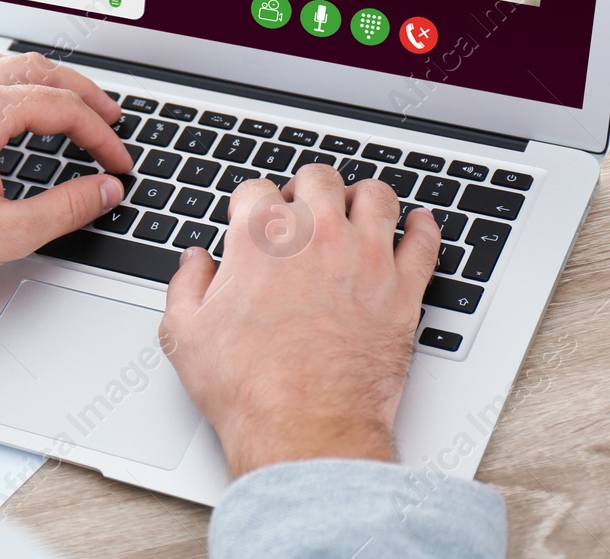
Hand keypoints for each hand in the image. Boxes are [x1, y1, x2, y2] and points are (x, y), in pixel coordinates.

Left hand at [0, 53, 130, 358]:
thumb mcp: (7, 232)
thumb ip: (67, 208)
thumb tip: (104, 190)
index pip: (61, 106)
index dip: (99, 134)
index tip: (115, 160)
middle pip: (38, 69)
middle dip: (81, 92)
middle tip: (108, 117)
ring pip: (4, 62)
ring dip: (45, 78)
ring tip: (70, 101)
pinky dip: (7, 78)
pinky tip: (14, 98)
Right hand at [159, 167, 439, 477]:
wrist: (304, 429)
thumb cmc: (248, 389)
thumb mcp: (185, 335)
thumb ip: (186, 285)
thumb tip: (195, 262)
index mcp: (260, 238)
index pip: (256, 189)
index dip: (251, 202)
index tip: (253, 216)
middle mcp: (315, 236)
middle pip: (318, 179)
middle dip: (306, 188)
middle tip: (304, 207)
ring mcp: (364, 258)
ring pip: (375, 196)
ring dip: (362, 198)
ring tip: (356, 211)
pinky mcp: (402, 289)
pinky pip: (424, 241)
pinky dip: (423, 227)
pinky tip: (417, 226)